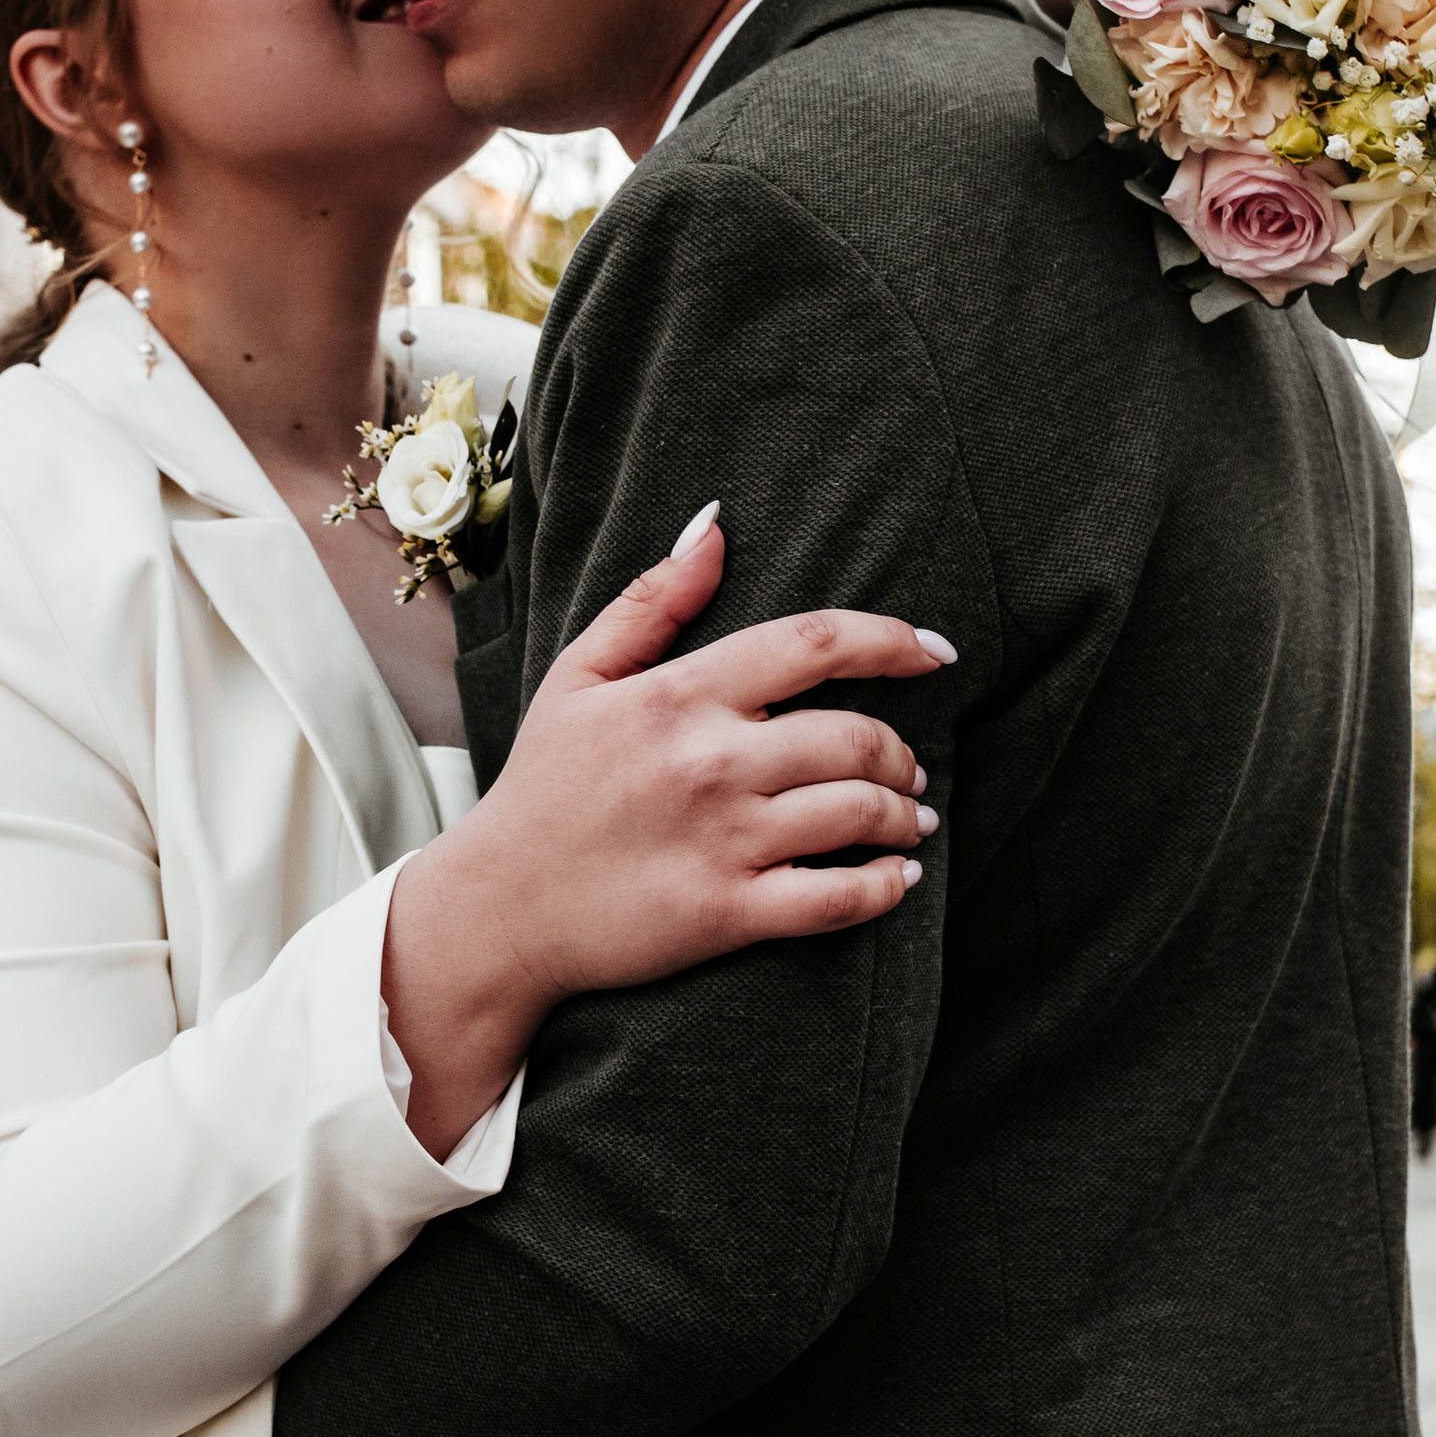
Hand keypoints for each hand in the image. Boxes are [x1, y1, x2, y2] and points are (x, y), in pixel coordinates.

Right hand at [379, 512, 951, 1155]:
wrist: (499, 910)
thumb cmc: (544, 789)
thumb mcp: (579, 678)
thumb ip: (653, 600)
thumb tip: (717, 523)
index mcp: (679, 694)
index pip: (815, 644)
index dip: (892, 640)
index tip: (937, 652)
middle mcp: (710, 761)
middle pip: (857, 736)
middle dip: (903, 751)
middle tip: (910, 767)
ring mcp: (723, 839)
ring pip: (860, 813)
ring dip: (906, 816)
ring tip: (911, 819)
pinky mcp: (728, 913)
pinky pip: (839, 898)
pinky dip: (885, 886)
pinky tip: (897, 878)